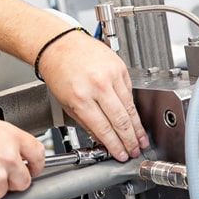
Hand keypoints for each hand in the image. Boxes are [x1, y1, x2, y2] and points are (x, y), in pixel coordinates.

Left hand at [37, 30, 148, 160]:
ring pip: (129, 107)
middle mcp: (97, 86)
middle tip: (135, 150)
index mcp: (81, 97)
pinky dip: (133, 106)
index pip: (103, 128)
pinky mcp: (119, 67)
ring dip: (137, 126)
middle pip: (120, 120)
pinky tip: (135, 118)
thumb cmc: (58, 70)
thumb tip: (102, 138)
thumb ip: (85, 122)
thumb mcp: (65, 102)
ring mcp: (110, 75)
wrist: (59, 44)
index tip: (120, 154)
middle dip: (130, 140)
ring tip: (141, 139)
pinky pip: (130, 91)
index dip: (115, 145)